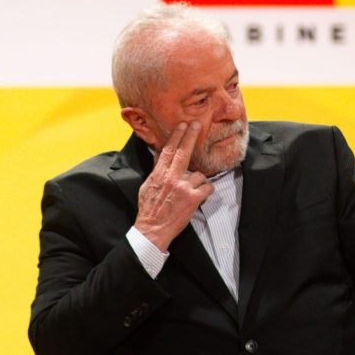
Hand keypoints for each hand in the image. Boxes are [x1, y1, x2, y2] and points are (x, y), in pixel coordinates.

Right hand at [134, 121, 212, 250]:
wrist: (152, 230)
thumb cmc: (149, 209)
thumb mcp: (147, 186)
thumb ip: (155, 170)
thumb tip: (158, 155)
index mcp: (159, 174)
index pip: (168, 151)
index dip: (176, 136)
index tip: (182, 125)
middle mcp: (171, 178)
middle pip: (184, 152)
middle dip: (190, 136)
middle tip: (196, 124)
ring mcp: (183, 187)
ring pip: (199, 175)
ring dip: (198, 182)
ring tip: (191, 192)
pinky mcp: (193, 198)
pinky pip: (207, 187)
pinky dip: (206, 191)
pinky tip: (201, 196)